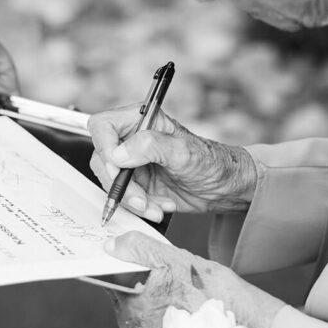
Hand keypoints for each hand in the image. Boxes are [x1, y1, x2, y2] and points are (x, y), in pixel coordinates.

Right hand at [88, 104, 257, 221]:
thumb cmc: (211, 162)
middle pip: (103, 159)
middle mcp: (132, 140)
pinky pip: (124, 198)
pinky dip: (139, 208)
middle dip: (120, 184)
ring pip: (111, 183)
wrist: (224, 189)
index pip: (103, 125)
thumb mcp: (183, 151)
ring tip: (155, 206)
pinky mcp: (137, 184)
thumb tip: (119, 153)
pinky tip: (159, 207)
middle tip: (140, 198)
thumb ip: (150, 146)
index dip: (104, 146)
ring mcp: (133, 163)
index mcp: (141, 120)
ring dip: (131, 200)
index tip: (117, 166)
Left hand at [104, 232, 283, 327]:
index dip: (123, 267)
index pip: (111, 281)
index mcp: (133, 306)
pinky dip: (162, 318)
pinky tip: (181, 310)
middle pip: (125, 297)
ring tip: (177, 294)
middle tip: (166, 277)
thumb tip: (112, 246)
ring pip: (139, 314)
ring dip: (151, 302)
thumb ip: (141, 250)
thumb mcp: (177, 260)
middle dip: (140, 284)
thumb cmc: (214, 294)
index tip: (135, 261)